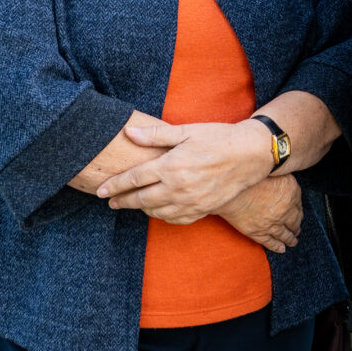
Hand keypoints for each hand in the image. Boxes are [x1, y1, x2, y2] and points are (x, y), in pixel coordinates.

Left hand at [97, 120, 272, 221]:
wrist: (251, 155)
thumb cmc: (219, 138)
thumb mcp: (186, 131)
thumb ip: (156, 135)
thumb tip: (130, 133)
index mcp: (170, 166)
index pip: (134, 179)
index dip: (115, 185)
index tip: (100, 191)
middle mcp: (177, 188)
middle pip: (140, 199)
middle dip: (122, 201)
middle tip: (110, 202)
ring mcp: (190, 202)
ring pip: (156, 212)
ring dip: (140, 209)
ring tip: (133, 204)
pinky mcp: (202, 210)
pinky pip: (175, 219)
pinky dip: (162, 216)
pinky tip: (158, 210)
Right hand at [215, 173, 302, 251]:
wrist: (231, 189)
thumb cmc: (250, 177)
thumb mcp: (275, 171)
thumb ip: (285, 180)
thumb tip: (289, 187)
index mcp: (291, 193)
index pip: (299, 206)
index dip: (299, 212)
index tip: (299, 215)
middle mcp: (285, 210)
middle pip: (295, 221)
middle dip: (296, 226)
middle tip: (298, 230)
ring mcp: (272, 224)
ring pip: (285, 234)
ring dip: (290, 239)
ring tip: (293, 242)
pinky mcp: (258, 233)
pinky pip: (271, 242)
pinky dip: (277, 247)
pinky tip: (281, 249)